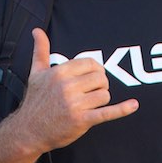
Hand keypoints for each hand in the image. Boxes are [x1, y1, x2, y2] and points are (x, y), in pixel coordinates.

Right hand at [16, 29, 138, 151]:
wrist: (28, 131)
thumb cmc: (34, 102)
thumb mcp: (35, 73)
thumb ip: (40, 51)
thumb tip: (37, 31)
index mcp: (60, 72)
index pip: (91, 64)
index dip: (95, 70)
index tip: (92, 79)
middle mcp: (67, 87)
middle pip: (101, 78)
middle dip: (100, 85)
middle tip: (90, 93)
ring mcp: (75, 104)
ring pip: (105, 94)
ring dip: (101, 100)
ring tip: (90, 105)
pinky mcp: (82, 121)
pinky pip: (107, 112)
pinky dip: (122, 109)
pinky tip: (133, 105)